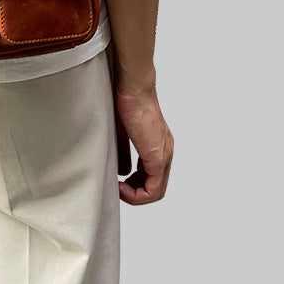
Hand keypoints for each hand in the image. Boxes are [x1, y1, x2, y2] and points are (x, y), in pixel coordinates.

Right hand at [114, 87, 173, 204]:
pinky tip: (120, 187)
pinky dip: (137, 194)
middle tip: (117, 189)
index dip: (134, 184)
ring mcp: (163, 155)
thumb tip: (122, 170)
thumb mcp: (122, 131)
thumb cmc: (126, 100)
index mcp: (159, 144)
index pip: (152, 176)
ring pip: (156, 190)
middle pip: (156, 187)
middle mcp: (166, 152)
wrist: (134, 88)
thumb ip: (125, 152)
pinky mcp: (157, 157)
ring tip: (118, 190)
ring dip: (136, 196)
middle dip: (135, 193)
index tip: (118, 181)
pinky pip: (152, 189)